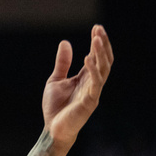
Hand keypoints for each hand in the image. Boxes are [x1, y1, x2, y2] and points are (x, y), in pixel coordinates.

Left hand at [42, 24, 113, 149]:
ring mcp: (93, 92)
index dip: (97, 43)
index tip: (96, 27)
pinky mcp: (90, 102)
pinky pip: (95, 84)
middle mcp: (93, 83)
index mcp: (86, 78)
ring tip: (96, 39)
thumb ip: (62, 63)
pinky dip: (93, 70)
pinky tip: (87, 58)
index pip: (96, 57)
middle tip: (99, 29)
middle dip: (102, 45)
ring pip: (103, 69)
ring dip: (100, 54)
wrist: (52, 128)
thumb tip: (65, 42)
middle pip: (103, 60)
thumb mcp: (55, 80)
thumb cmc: (55, 107)